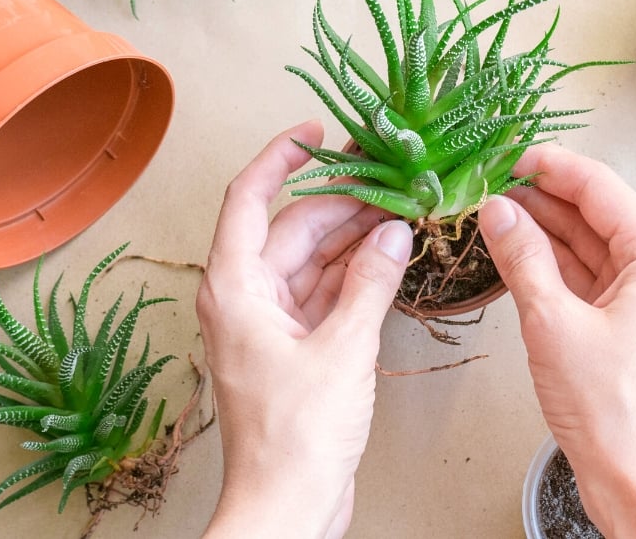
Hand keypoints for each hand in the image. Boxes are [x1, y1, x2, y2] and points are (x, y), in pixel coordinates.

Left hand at [197, 120, 412, 538]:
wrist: (287, 506)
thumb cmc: (295, 438)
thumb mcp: (342, 349)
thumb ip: (369, 283)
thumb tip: (392, 233)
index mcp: (235, 289)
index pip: (250, 199)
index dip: (281, 158)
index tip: (317, 133)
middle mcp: (246, 299)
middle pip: (292, 228)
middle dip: (341, 202)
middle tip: (390, 180)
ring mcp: (271, 325)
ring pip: (312, 260)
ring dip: (353, 239)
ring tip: (400, 213)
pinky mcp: (295, 349)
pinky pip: (324, 294)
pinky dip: (355, 276)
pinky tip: (389, 259)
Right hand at [478, 144, 635, 537]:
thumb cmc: (617, 414)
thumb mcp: (553, 323)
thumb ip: (522, 257)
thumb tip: (498, 211)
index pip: (599, 186)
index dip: (549, 165)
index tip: (507, 156)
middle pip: (592, 211)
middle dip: (538, 197)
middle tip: (487, 185)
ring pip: (583, 244)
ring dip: (538, 230)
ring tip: (490, 215)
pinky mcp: (621, 323)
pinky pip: (581, 276)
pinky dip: (546, 264)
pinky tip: (511, 252)